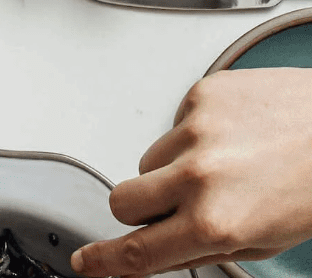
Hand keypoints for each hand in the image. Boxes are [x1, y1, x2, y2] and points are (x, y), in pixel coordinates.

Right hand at [72, 69, 311, 276]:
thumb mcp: (267, 240)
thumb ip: (207, 245)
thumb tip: (162, 248)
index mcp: (217, 222)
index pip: (139, 250)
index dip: (106, 261)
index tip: (87, 261)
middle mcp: (200, 175)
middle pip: (124, 201)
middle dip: (138, 211)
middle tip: (169, 208)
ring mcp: (196, 129)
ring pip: (149, 161)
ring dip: (171, 169)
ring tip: (223, 165)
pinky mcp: (200, 94)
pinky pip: (174, 124)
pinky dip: (195, 134)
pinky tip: (232, 136)